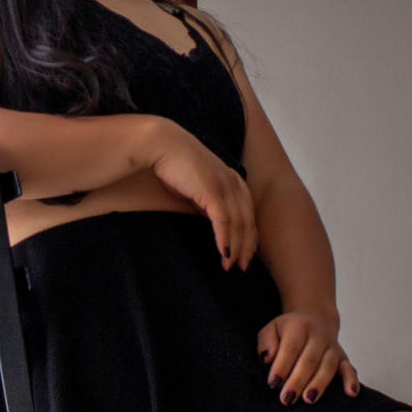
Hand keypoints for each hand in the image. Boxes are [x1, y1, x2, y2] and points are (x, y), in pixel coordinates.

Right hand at [148, 123, 257, 270]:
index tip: (246, 254)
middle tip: (242, 267)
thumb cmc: (175, 164)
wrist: (162, 144)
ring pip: (238, 224)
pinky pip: (223, 220)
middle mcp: (233, 182)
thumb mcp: (198, 186)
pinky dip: (225, 239)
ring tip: (230, 266)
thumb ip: (209, 201)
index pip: (249, 212)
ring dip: (236, 248)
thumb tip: (213, 221)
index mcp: (232, 179)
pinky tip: (224, 254)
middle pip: (248, 221)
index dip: (249, 235)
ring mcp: (224, 186)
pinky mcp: (211, 191)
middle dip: (247, 246)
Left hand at [257, 310, 358, 404]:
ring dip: (319, 384)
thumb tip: (267, 359)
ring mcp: (332, 347)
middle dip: (298, 380)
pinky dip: (351, 381)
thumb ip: (266, 343)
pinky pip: (349, 369)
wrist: (314, 319)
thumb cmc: (288, 331)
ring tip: (308, 399)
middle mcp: (318, 335)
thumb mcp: (271, 330)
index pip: (290, 348)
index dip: (282, 366)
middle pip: (309, 360)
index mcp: (299, 326)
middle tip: (287, 399)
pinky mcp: (343, 358)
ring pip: (328, 366)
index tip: (272, 383)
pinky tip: (351, 393)